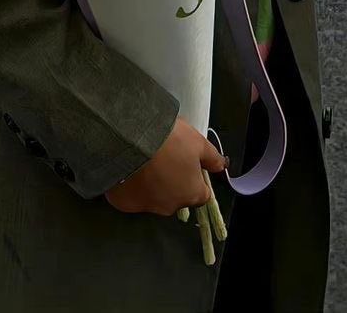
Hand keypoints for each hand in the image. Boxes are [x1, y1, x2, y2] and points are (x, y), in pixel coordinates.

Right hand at [104, 117, 226, 216]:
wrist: (130, 140)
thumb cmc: (168, 141)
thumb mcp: (196, 142)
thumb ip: (212, 157)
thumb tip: (222, 166)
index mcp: (192, 194)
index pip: (201, 193)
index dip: (195, 178)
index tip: (186, 163)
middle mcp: (171, 206)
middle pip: (176, 196)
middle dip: (172, 181)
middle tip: (162, 157)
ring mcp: (146, 207)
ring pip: (153, 197)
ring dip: (151, 184)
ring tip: (143, 160)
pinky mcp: (124, 203)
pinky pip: (131, 196)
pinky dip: (131, 186)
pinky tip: (128, 168)